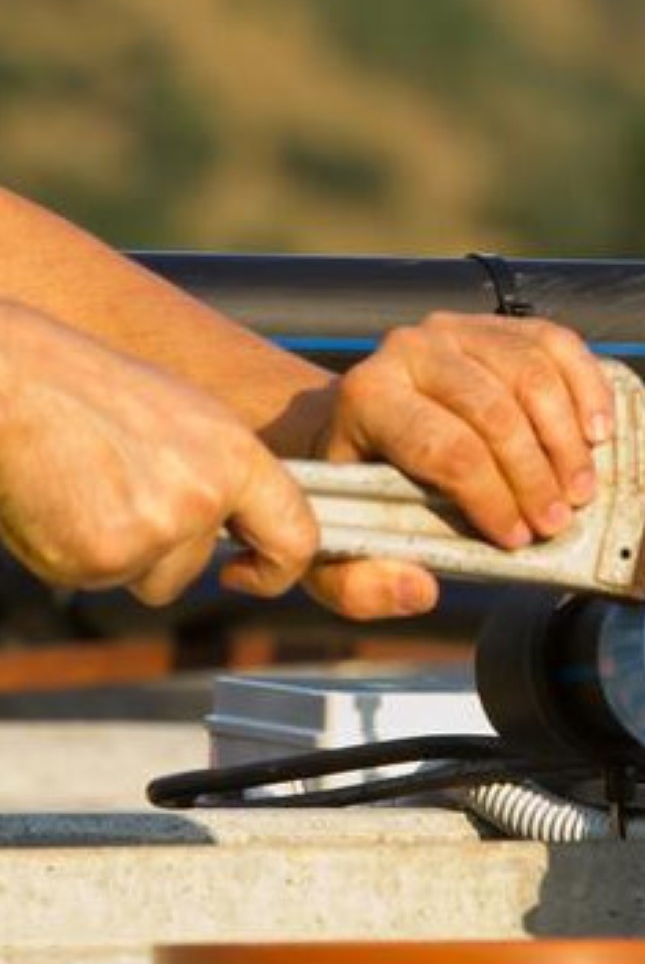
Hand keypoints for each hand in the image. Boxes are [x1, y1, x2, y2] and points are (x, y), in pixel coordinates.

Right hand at [0, 303, 317, 604]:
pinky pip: (100, 580)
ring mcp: (151, 533)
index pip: (297, 538)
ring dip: (123, 552)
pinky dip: (79, 553)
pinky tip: (60, 500)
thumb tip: (248, 531)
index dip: (278, 568)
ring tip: (88, 485)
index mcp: (235, 456)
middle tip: (121, 491)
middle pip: (198, 568)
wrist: (15, 384)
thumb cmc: (93, 391)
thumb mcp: (186, 417)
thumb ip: (222, 475)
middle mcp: (202, 497)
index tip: (249, 569)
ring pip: (149, 579)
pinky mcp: (98, 560)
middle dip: (165, 550)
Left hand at [305, 312, 613, 617]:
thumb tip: (420, 587)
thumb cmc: (355, 491)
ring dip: (567, 440)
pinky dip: (587, 388)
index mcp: (367, 398)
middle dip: (536, 476)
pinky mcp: (497, 325)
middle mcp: (410, 350)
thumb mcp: (333, 548)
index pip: (445, 448)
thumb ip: (360, 586)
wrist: (356, 422)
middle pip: (495, 411)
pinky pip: (556, 345)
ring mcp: (458, 330)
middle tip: (556, 523)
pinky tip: (597, 433)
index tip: (517, 539)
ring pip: (531, 374)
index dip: (492, 498)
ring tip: (580, 490)